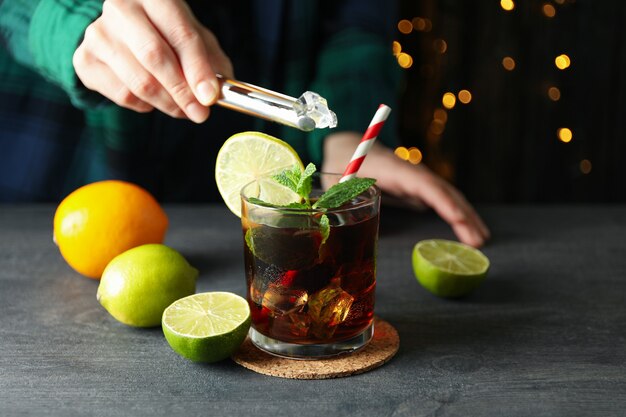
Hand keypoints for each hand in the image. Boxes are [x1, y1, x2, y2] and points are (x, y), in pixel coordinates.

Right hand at [73, 0, 233, 122]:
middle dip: (182, 91)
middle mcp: (122, 9)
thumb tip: (214, 93)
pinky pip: (123, 95)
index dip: (198, 69)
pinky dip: (145, 105)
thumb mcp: (194, 39)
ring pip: (139, 82)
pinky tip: (153, 99)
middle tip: (199, 113)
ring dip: (167, 104)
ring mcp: (98, 34)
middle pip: (155, 57)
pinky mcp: (85, 60)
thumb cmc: (167, 35)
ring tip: (182, 109)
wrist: (122, 34)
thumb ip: (210, 62)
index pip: (180, 34)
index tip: (210, 97)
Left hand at [322, 133, 489, 247]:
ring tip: (481, 240)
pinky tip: (466, 229)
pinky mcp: (416, 186)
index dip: (442, 201)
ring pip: (447, 196)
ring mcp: (416, 179)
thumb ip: (343, 195)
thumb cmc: (343, 162)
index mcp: (395, 170)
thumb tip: (342, 221)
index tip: (458, 218)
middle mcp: (411, 173)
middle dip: (464, 215)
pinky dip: (455, 213)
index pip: (425, 185)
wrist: (350, 146)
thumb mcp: (340, 178)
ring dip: (466, 216)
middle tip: (479, 242)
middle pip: (444, 192)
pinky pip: (440, 199)